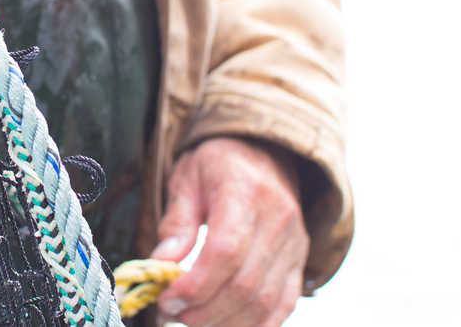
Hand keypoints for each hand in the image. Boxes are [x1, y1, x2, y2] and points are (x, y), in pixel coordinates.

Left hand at [152, 137, 307, 326]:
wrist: (265, 150)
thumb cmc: (219, 162)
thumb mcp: (187, 178)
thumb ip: (176, 223)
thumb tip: (160, 265)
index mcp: (245, 191)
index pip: (226, 251)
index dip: (195, 284)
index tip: (166, 297)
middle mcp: (278, 220)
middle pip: (245, 284)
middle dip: (204, 310)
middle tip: (172, 313)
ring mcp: (294, 244)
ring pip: (265, 302)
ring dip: (225, 322)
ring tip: (192, 319)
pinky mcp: (299, 261)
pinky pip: (284, 305)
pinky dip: (256, 324)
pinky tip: (225, 324)